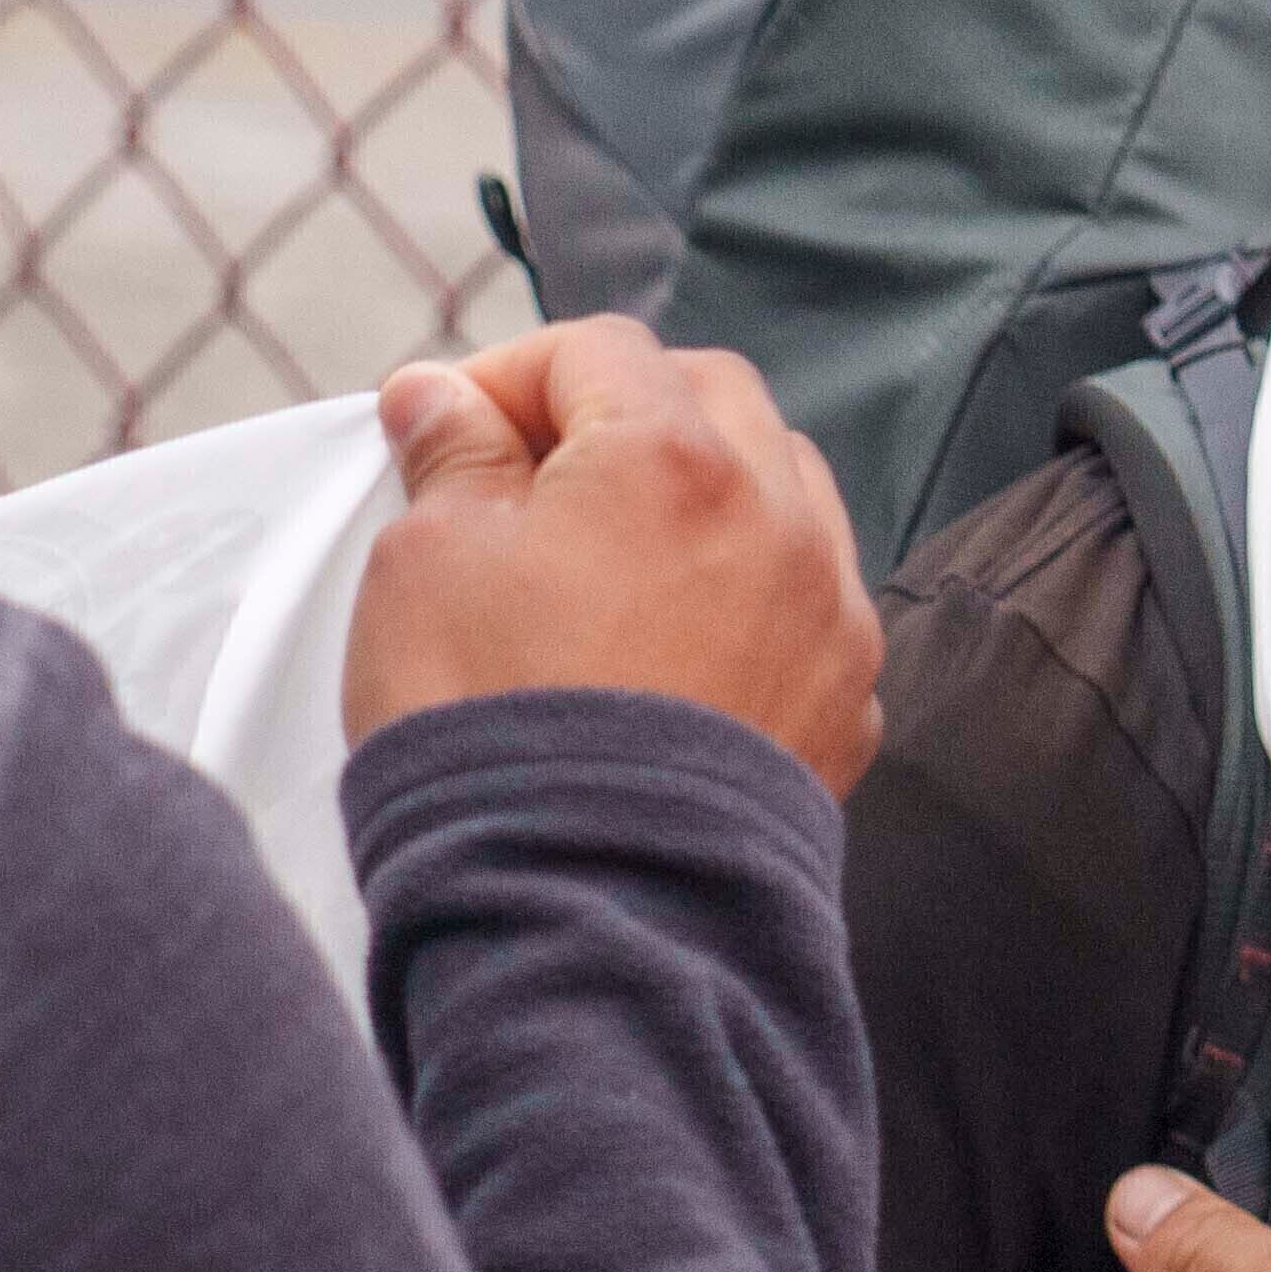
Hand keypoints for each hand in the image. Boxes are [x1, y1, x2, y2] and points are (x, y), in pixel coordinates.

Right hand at [338, 319, 882, 786]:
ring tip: (610, 560)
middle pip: (711, 401)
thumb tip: (444, 399)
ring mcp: (830, 617)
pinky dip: (748, 596)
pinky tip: (675, 646)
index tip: (450, 430)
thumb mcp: (424, 565)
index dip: (511, 376)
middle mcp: (780, 519)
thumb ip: (452, 458)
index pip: (598, 350)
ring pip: (781, 494)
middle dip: (619, 415)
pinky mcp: (846, 708)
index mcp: (674, 457)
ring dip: (703, 495)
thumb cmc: (492, 734)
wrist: (583, 921)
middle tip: (530, 480)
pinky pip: (809, 605)